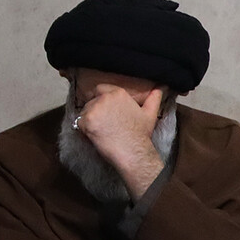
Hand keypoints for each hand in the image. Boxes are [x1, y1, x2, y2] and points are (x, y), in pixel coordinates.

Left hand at [76, 83, 166, 199]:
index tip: (106, 111)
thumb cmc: (141, 133)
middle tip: (104, 124)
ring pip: (84, 112)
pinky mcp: (85, 121)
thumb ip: (154, 98)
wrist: (133, 151)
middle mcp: (105, 98)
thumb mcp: (150, 113)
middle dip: (95, 111)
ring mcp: (94, 109)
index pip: (101, 89)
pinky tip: (95, 136)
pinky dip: (84, 130)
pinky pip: (79, 123)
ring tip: (101, 131)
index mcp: (118, 93)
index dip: (102, 100)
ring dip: (89, 120)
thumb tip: (161, 87)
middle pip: (92, 101)